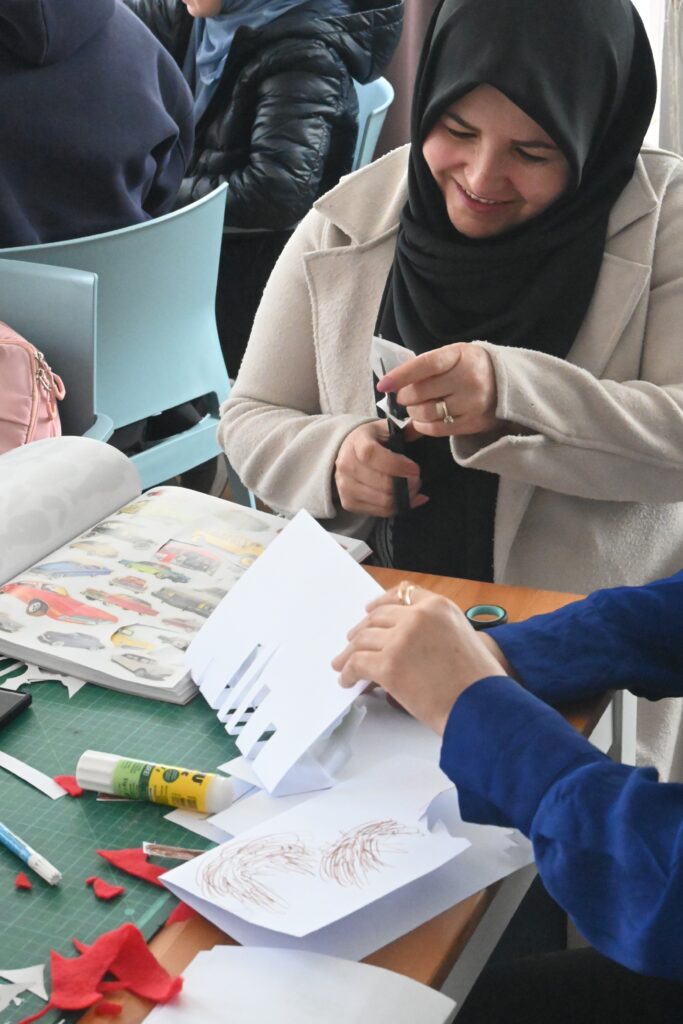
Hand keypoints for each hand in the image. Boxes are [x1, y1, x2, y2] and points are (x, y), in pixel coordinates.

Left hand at [332, 583, 508, 734]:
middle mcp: (418, 617)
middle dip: (362, 630)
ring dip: (350, 653)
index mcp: (438, 607)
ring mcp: (401, 639)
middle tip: (353, 641)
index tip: (371, 610)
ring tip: (343, 665)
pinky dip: (348, 672)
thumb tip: (406, 644)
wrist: (483, 707)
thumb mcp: (463, 638)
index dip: (382, 603)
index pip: (402, 594)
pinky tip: (348, 680)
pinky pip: (358, 663)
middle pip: (378, 617)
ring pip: (363, 639)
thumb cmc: (480, 683)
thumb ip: (434, 631)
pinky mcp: (388, 664)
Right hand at [334, 420, 427, 516]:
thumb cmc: (371, 440)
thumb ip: (406, 429)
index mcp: (357, 442)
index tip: (415, 469)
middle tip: (418, 480)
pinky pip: (380, 512)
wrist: (346, 452)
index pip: (372, 455)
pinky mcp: (349, 502)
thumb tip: (423, 426)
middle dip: (407, 484)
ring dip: (405, 498)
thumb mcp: (385, 429)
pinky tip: (408, 500)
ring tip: (414, 489)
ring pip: (383, 501)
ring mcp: (345, 486)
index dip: (396, 465)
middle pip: (381, 483)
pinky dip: (398, 508)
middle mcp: (346, 464)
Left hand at [377, 343, 497, 436]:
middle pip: (421, 393)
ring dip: (413, 413)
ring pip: (427, 413)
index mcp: (460, 356)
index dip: (402, 375)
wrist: (506, 382)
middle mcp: (469, 379)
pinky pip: (438, 430)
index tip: (383, 385)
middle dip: (405, 397)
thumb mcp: (453, 355)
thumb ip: (426, 367)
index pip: (426, 365)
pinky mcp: (474, 423)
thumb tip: (393, 385)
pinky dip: (423, 426)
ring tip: (415, 408)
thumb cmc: (469, 366)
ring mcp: (473, 403)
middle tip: (404, 396)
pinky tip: (423, 420)